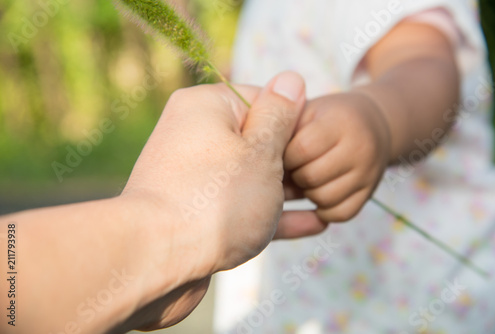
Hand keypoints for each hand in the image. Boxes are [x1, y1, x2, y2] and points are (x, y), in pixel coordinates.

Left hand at [120, 72, 305, 329]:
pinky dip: (270, 214)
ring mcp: (193, 176)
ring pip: (250, 178)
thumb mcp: (260, 149)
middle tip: (322, 180)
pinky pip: (239, 206)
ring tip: (322, 204)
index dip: (295, 124)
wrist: (155, 260)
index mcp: (206, 106)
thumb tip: (291, 78)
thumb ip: (280, 114)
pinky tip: (310, 224)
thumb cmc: (216, 198)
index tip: (315, 149)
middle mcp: (194, 135)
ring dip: (286, 192)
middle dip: (291, 162)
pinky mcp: (195, 212)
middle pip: (256, 141)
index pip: (264, 100)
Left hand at [276, 92, 390, 237]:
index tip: (276, 152)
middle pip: (311, 176)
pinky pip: (339, 214)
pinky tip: (314, 195)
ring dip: (306, 193)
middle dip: (292, 175)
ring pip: (324, 198)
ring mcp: (369, 172)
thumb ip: (281, 124)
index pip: (301, 149)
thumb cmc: (321, 119)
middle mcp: (361, 146)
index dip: (281, 155)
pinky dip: (321, 210)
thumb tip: (252, 144)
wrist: (370, 125)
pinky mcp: (370, 193)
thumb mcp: (302, 112)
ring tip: (301, 179)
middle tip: (286, 168)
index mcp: (340, 121)